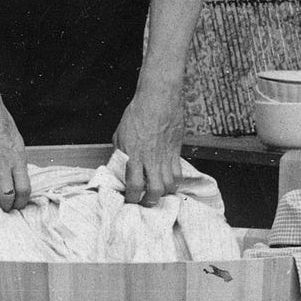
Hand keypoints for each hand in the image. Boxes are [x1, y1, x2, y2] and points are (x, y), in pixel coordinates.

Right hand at [0, 91, 29, 210]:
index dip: (22, 201)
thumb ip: (16, 160)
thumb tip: (16, 176)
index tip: (19, 204)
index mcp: (17, 159)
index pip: (24, 189)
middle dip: (6, 206)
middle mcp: (2, 164)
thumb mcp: (17, 141)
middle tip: (4, 206)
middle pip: (7, 196)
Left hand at [112, 86, 183, 206]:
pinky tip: (170, 181)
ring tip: (158, 193)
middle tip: (146, 203)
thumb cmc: (137, 112)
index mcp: (134, 154)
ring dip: (163, 193)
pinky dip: (175, 181)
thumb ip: (121, 151)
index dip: (131, 197)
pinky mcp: (176, 151)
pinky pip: (179, 173)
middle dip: (150, 201)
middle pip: (155, 190)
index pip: (134, 185)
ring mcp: (166, 156)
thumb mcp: (120, 133)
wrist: (158, 98)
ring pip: (169, 185)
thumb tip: (121, 162)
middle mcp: (151, 159)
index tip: (129, 200)